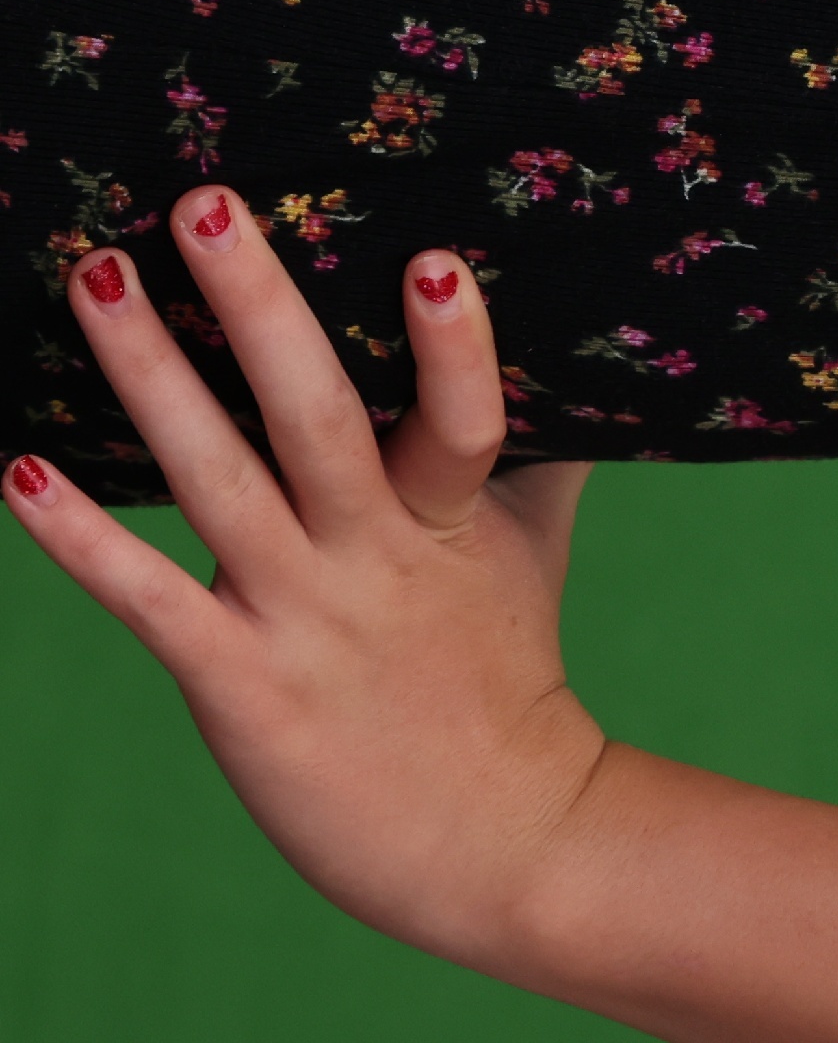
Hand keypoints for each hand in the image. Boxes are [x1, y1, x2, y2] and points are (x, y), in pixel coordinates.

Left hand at [9, 189, 607, 972]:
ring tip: (100, 278)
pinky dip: (80, 539)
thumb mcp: (530, 551)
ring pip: (217, 479)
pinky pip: (147, 599)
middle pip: (316, 418)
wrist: (496, 840)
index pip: (467, 419)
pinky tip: (22, 474)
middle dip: (259, 306)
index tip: (430, 256)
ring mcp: (303, 619)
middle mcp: (377, 559)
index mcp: (455, 521)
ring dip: (150, 376)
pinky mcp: (237, 683)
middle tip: (205, 203)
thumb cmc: (503, 676)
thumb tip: (576, 351)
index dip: (454, 346)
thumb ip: (531, 452)